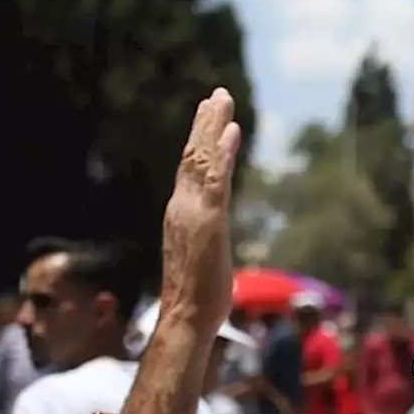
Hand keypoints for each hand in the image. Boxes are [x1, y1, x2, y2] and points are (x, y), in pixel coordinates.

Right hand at [159, 88, 240, 332]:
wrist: (185, 318)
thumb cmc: (197, 298)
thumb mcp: (204, 258)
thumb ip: (206, 239)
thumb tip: (213, 238)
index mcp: (181, 215)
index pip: (188, 171)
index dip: (198, 143)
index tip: (208, 118)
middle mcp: (181, 208)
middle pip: (191, 157)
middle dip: (205, 124)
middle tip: (217, 95)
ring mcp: (193, 213)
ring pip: (201, 161)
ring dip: (213, 128)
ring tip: (223, 100)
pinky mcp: (209, 221)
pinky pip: (216, 180)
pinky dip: (223, 153)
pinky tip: (232, 131)